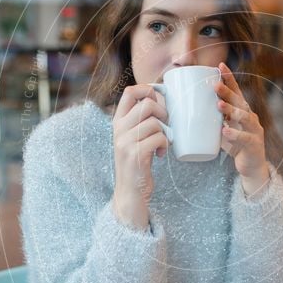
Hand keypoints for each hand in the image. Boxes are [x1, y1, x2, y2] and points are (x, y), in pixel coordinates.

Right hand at [111, 84, 169, 229]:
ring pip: (154, 123)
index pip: (130, 92)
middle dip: (163, 113)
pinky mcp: (135, 154)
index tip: (158, 101)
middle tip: (165, 127)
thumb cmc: (137, 163)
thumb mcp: (133, 138)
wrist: (130, 192)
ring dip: (165, 133)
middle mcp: (119, 129)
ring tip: (161, 145)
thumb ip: (140, 120)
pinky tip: (160, 154)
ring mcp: (125, 142)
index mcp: (118, 122)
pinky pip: (158, 138)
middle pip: (146, 104)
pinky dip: (164, 145)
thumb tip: (159, 98)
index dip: (147, 90)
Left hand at [214, 62, 269, 195]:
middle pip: (240, 101)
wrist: (252, 167)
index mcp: (243, 111)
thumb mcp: (223, 129)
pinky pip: (245, 138)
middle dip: (227, 92)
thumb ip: (211, 120)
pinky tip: (226, 131)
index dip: (229, 79)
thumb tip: (185, 111)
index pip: (236, 91)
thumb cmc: (235, 145)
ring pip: (244, 117)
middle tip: (215, 85)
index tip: (220, 66)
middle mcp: (250, 118)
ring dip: (231, 110)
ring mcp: (254, 131)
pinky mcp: (254, 145)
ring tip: (218, 105)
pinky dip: (235, 134)